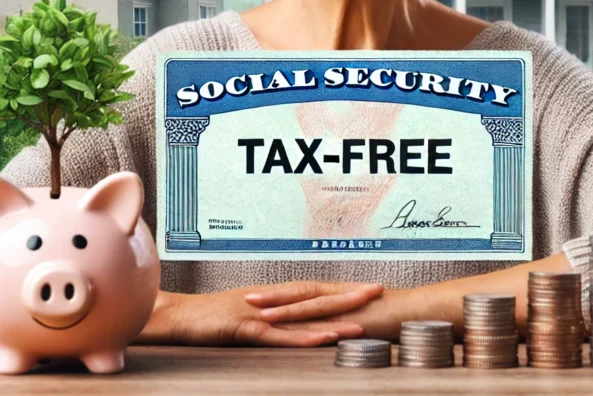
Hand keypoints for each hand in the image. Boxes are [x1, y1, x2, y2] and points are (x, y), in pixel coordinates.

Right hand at [137, 281, 383, 346]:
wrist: (177, 315)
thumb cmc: (209, 319)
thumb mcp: (244, 317)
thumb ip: (268, 319)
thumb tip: (288, 325)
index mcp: (273, 298)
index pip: (314, 293)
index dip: (341, 290)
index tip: (368, 289)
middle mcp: (272, 301)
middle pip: (316, 298)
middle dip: (348, 296)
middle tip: (378, 291)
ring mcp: (260, 314)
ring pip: (302, 317)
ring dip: (332, 319)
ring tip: (361, 322)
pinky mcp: (244, 329)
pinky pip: (277, 336)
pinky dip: (300, 338)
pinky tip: (319, 340)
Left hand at [248, 285, 420, 341]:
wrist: (419, 311)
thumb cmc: (395, 315)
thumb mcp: (365, 317)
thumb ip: (345, 320)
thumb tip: (331, 327)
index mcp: (338, 293)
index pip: (304, 289)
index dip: (280, 292)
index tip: (258, 294)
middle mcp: (338, 295)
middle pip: (299, 291)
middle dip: (272, 295)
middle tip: (246, 296)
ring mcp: (345, 305)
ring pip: (307, 303)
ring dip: (282, 306)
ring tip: (258, 310)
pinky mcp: (353, 318)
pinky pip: (326, 319)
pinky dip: (306, 321)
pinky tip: (293, 328)